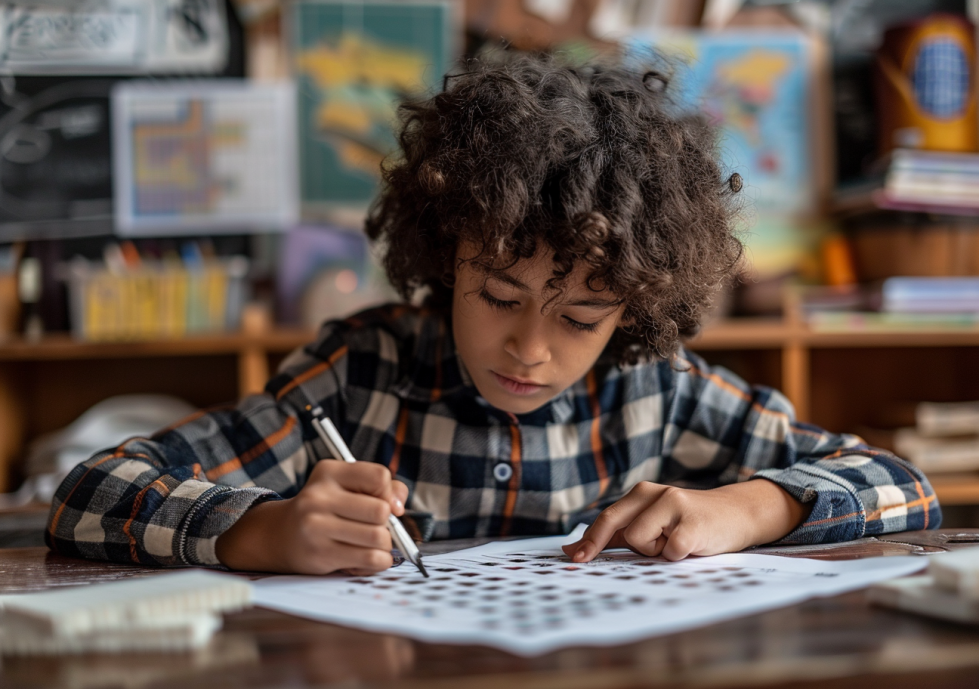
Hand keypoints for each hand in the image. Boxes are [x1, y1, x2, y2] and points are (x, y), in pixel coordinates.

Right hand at [215, 461, 408, 573]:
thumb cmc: (324, 509)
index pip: (379, 477)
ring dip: (383, 544)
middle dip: (387, 522)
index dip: (389, 493)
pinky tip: (366, 557)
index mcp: (329, 472)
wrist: (279, 535)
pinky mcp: (320, 554)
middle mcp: (319, 496)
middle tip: (375, 526)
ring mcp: (317, 526)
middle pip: (381, 510)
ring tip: (369, 542)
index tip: (385, 504)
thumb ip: (381, 488)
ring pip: (379, 537)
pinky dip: (378, 561)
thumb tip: (399, 506)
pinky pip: (370, 560)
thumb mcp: (345, 486)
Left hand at [562, 480, 810, 562]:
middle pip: (617, 526)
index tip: (573, 558)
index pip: (607, 518)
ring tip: (676, 544)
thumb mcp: (651, 523)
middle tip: (606, 557)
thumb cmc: (687, 523)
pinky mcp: (692, 524)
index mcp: (641, 494)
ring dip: (656, 552)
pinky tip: (692, 547)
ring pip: (640, 542)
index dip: (589, 540)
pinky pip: (668, 552)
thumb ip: (614, 536)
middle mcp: (655, 493)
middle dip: (612, 544)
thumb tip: (572, 549)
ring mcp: (674, 506)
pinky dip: (677, 557)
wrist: (736, 515)